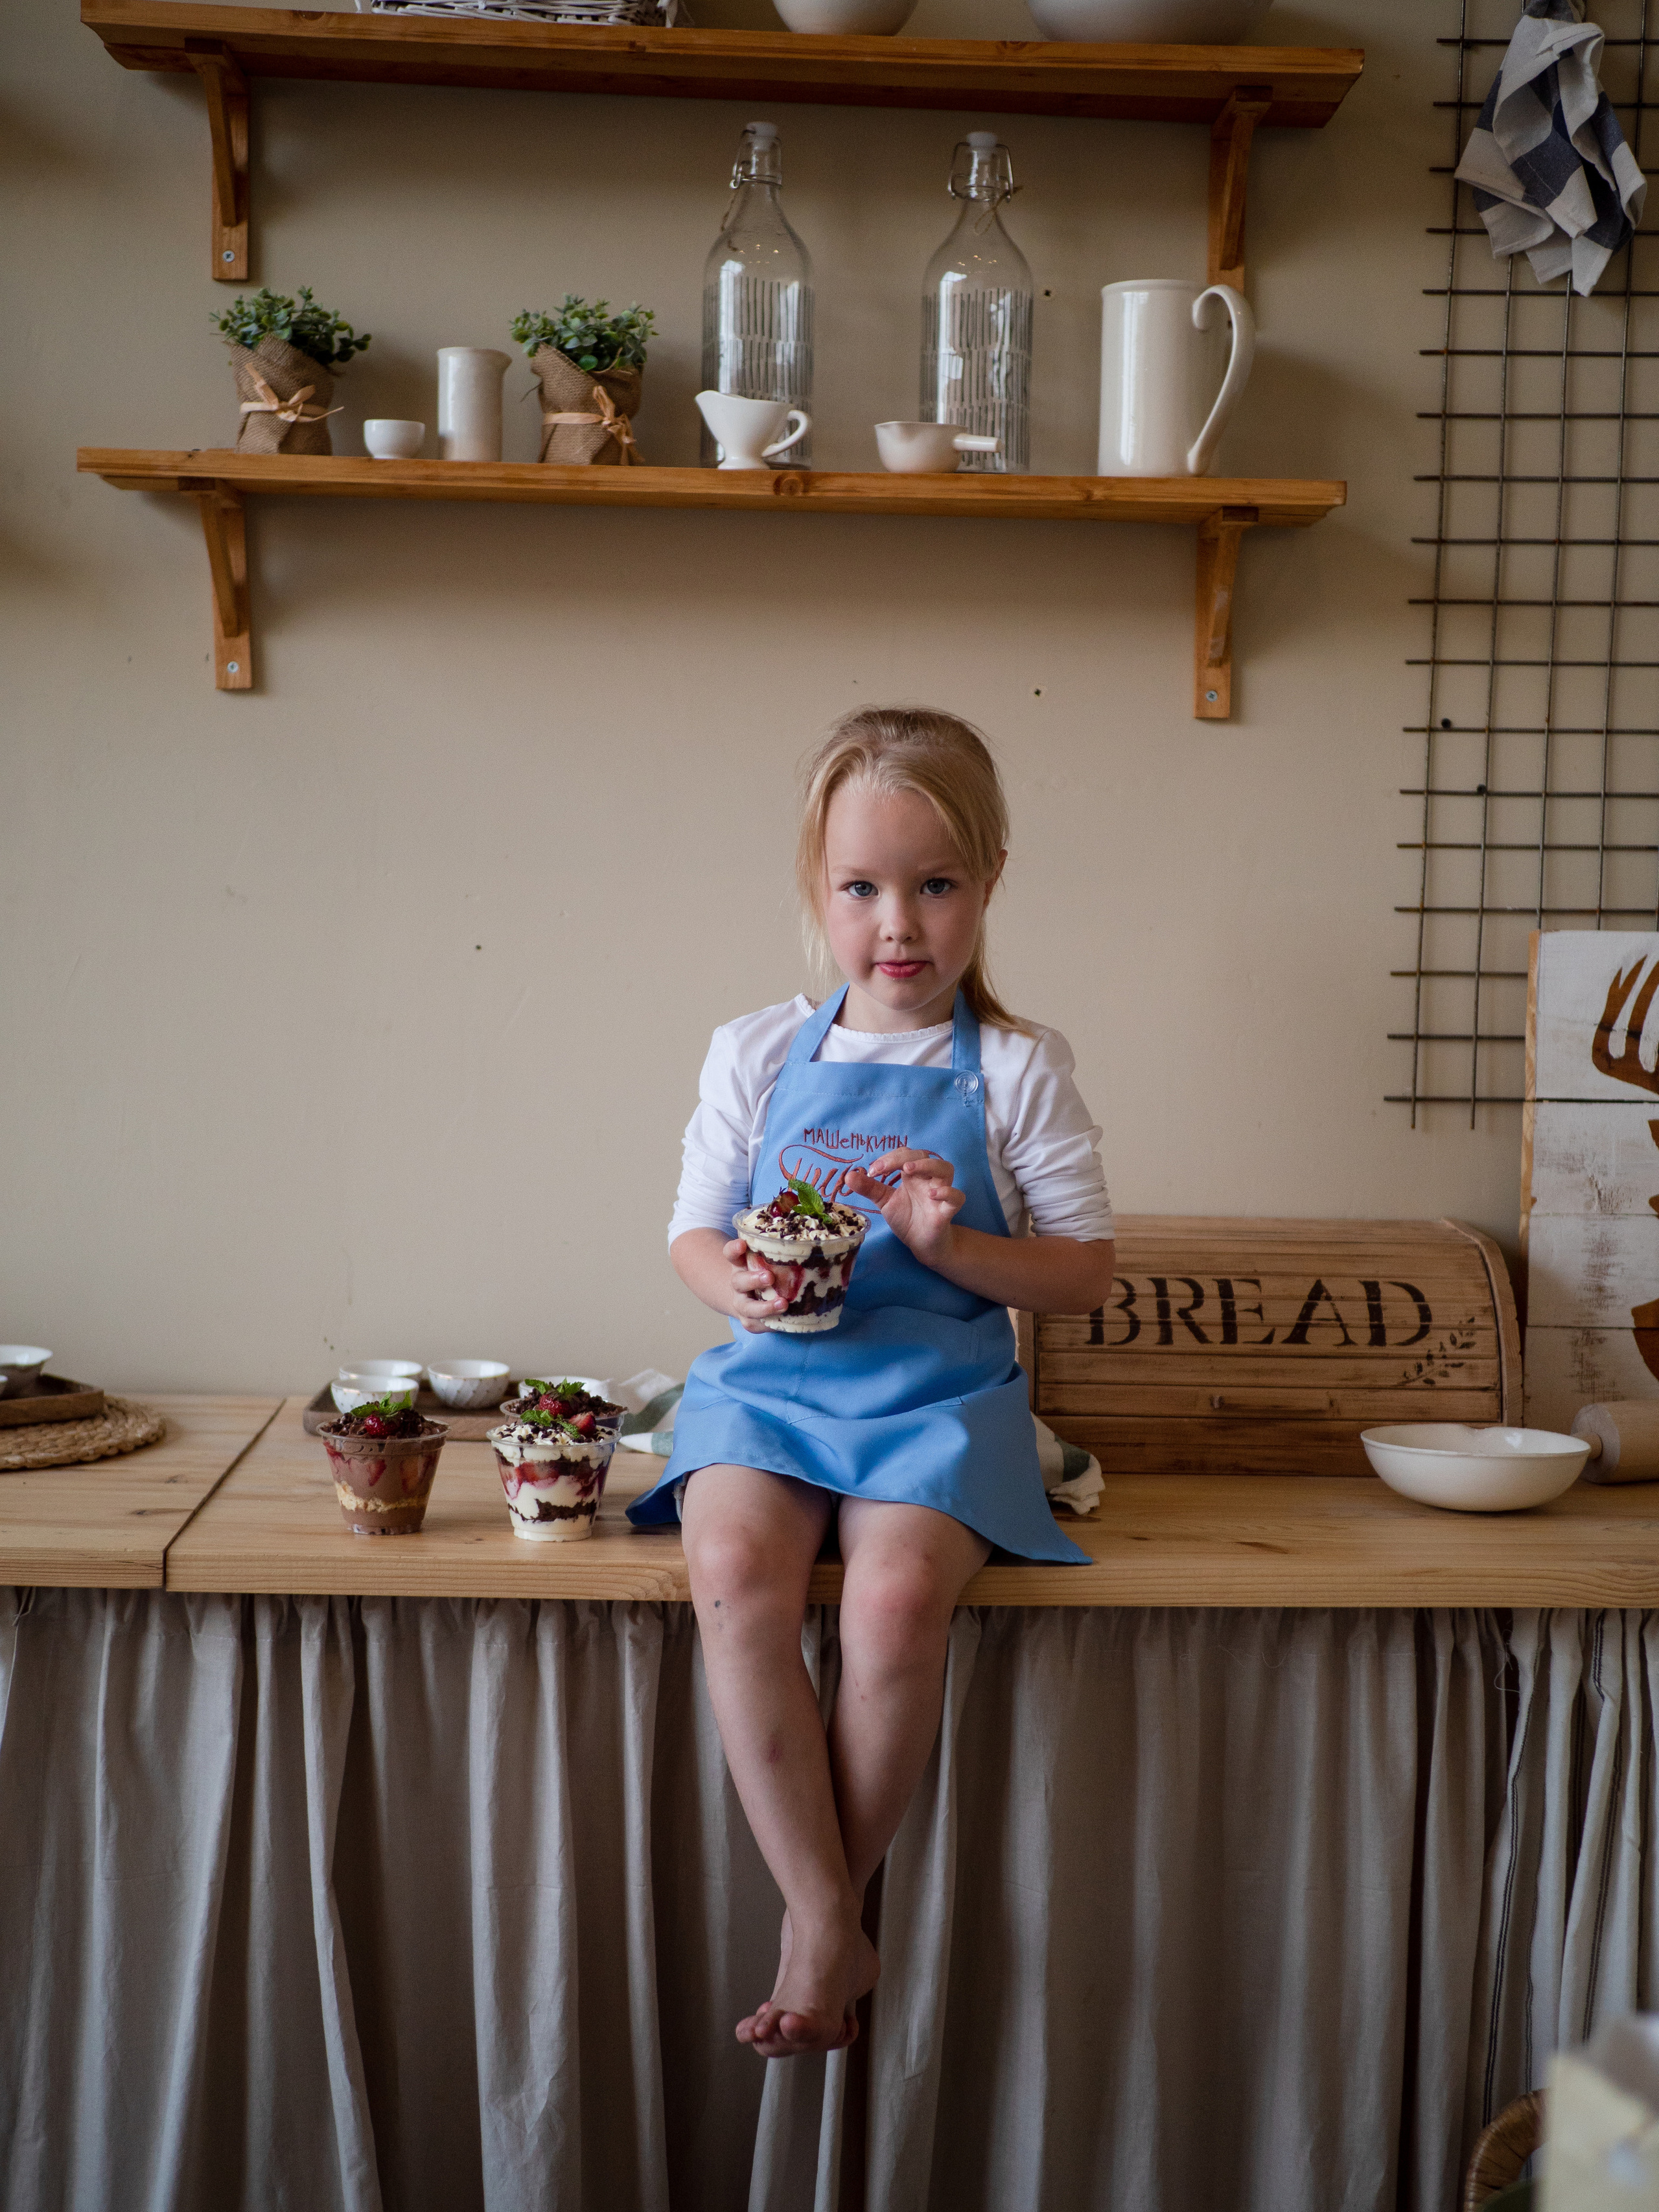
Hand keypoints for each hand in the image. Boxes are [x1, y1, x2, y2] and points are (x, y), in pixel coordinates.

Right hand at [723, 1236, 794, 1331]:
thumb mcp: (768, 1261)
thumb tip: (820, 1248)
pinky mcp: (748, 1320)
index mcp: (741, 1265)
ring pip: (746, 1307)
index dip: (734, 1249)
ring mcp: (741, 1303)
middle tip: (769, 1277)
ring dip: (764, 1307)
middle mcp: (738, 1283)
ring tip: (783, 1304)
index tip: (742, 1244)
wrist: (749, 1298)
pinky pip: (755, 1324)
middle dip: (753, 1279)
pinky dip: (769, 1324)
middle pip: (738, 1281)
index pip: (731, 1253)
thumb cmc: (766, 1274)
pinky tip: (782, 1321)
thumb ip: (782, 1255)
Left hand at [840, 1149, 964, 1266]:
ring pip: (946, 1169)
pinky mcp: (948, 1211)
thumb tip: (849, 1176)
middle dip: (904, 1157)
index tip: (872, 1171)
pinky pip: (957, 1197)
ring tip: (908, 1170)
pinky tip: (933, 1194)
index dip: (890, 1158)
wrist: (921, 1244)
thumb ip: (869, 1188)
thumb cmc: (907, 1218)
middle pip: (925, 1155)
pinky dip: (948, 1192)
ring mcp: (940, 1194)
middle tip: (884, 1168)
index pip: (905, 1154)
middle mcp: (927, 1180)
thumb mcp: (884, 1202)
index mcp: (913, 1175)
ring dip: (928, 1165)